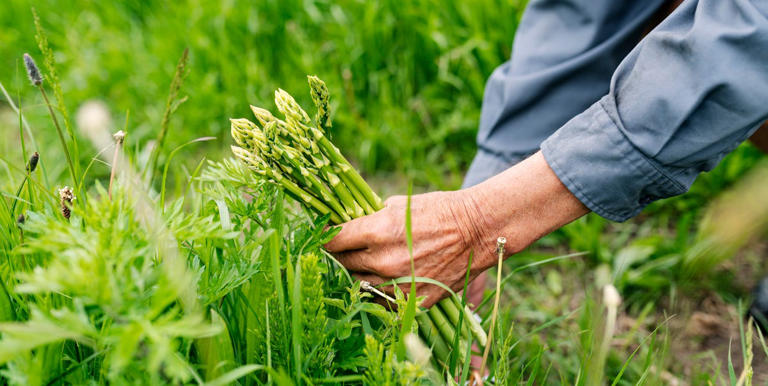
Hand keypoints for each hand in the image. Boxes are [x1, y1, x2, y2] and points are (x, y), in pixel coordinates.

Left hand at [325, 151, 588, 306]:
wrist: (477, 231)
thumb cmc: (438, 210)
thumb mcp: (398, 204)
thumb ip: (371, 217)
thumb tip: (348, 222)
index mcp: (375, 230)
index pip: (331, 241)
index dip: (323, 240)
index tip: (321, 239)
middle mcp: (382, 259)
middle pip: (342, 265)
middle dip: (340, 257)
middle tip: (344, 251)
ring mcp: (397, 283)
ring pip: (359, 286)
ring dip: (358, 276)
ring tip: (366, 266)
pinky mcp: (413, 300)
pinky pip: (383, 301)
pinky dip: (380, 293)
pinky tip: (385, 281)